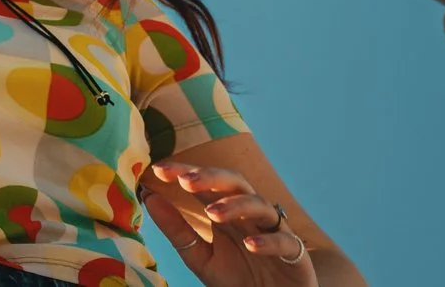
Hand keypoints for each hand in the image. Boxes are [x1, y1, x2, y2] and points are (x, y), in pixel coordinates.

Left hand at [145, 161, 315, 285]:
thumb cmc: (237, 279)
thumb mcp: (200, 257)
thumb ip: (176, 230)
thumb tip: (148, 197)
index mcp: (226, 213)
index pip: (205, 184)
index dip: (185, 172)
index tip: (159, 169)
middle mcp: (250, 216)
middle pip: (235, 183)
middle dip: (211, 177)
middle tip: (186, 180)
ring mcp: (274, 232)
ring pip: (260, 205)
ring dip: (236, 205)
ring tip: (213, 213)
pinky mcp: (295, 255)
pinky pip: (286, 241)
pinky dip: (268, 241)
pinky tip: (251, 245)